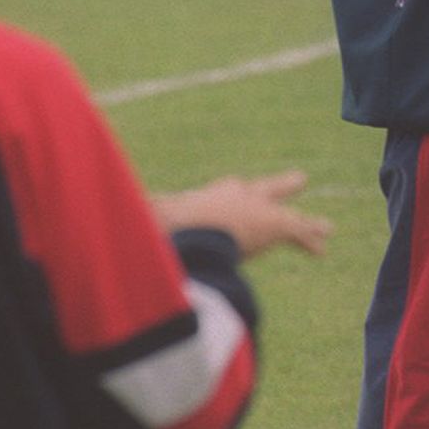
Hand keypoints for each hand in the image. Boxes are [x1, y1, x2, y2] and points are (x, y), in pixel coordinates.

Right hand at [151, 170, 331, 258]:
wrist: (189, 226)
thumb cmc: (163, 230)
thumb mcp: (149, 231)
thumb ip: (139, 231)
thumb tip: (104, 234)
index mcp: (208, 199)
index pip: (225, 191)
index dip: (231, 193)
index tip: (234, 189)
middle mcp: (235, 196)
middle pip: (261, 189)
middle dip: (278, 188)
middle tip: (297, 180)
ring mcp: (256, 208)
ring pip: (287, 214)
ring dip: (304, 223)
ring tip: (325, 228)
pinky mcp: (274, 222)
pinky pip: (298, 230)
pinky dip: (309, 239)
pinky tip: (322, 248)